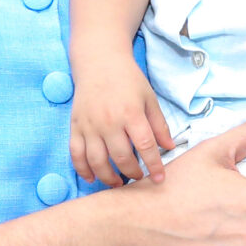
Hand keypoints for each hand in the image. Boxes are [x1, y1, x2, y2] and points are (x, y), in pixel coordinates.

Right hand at [70, 59, 174, 186]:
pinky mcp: (75, 126)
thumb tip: (170, 147)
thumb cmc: (127, 79)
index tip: (159, 178)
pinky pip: (76, 154)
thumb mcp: (149, 98)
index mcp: (131, 113)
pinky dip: (82, 169)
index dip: (154, 165)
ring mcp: (89, 125)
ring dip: (108, 177)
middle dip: (132, 173)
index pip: (145, 146)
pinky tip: (91, 177)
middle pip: (120, 158)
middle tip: (138, 178)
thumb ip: (159, 124)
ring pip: (97, 161)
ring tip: (118, 183)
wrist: (98, 62)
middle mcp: (108, 121)